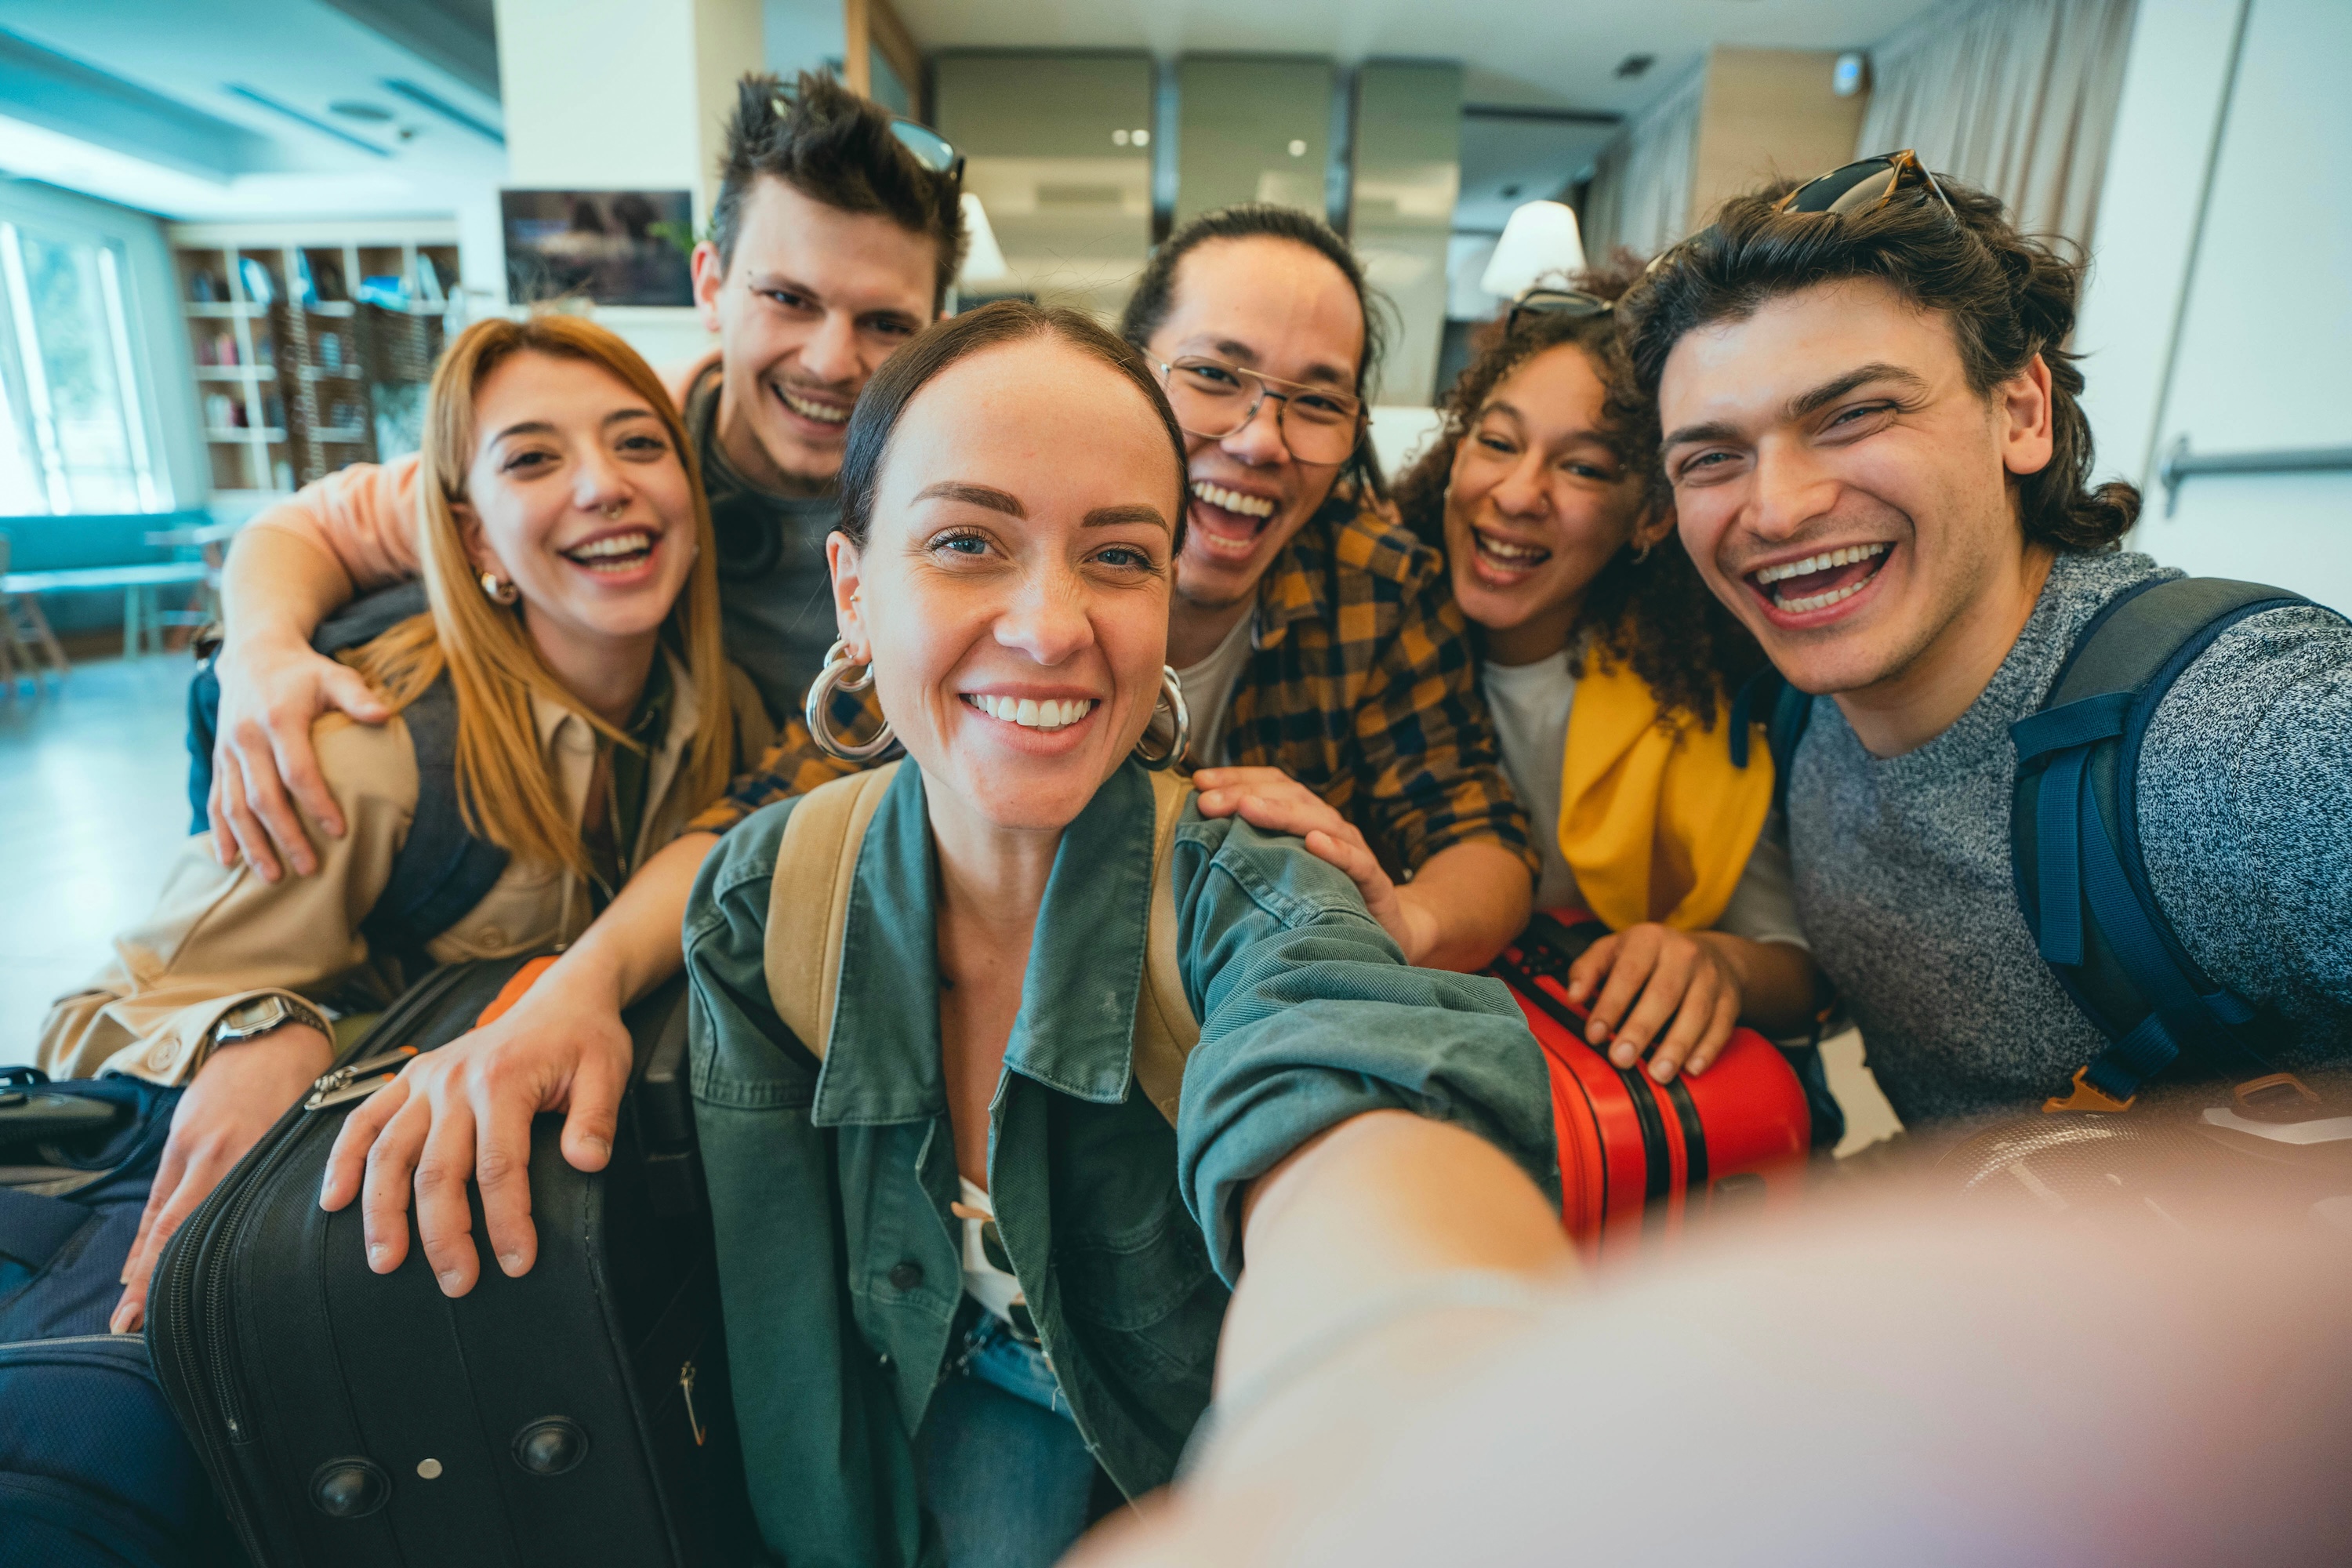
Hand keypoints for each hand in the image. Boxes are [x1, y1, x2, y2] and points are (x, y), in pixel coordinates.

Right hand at [112, 1023, 334, 1332]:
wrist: (267, 1037)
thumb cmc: (300, 1085)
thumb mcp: (303, 1129)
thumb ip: (295, 1177)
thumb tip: (308, 1227)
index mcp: (249, 1153)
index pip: (212, 1221)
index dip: (189, 1266)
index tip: (176, 1307)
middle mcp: (213, 1155)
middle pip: (173, 1228)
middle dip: (150, 1280)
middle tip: (130, 1327)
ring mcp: (189, 1150)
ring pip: (160, 1218)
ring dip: (141, 1266)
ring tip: (127, 1314)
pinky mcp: (178, 1143)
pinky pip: (158, 1198)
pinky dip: (145, 1235)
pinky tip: (135, 1270)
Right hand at [209, 631, 390, 880]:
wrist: (253, 655)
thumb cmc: (304, 672)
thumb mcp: (334, 675)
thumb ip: (357, 696)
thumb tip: (383, 716)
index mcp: (278, 720)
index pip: (297, 771)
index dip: (317, 803)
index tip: (338, 832)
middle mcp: (247, 738)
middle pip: (264, 797)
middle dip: (286, 836)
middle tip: (309, 869)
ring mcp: (228, 751)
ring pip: (234, 806)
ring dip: (252, 844)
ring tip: (272, 877)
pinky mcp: (218, 759)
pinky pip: (215, 800)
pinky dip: (220, 831)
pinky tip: (227, 860)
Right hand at [318, 968, 632, 1296]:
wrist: (561, 998)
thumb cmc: (584, 1040)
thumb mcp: (608, 1072)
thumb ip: (596, 1119)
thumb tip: (588, 1163)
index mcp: (503, 1080)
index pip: (499, 1166)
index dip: (506, 1220)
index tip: (516, 1263)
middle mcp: (454, 1081)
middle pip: (437, 1170)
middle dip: (443, 1234)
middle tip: (456, 1283)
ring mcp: (425, 1080)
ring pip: (389, 1153)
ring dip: (382, 1212)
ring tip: (385, 1262)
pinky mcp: (409, 1080)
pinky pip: (363, 1121)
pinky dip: (343, 1161)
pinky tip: (334, 1202)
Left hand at [1192, 766, 1437, 963]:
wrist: (1386, 932)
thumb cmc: (1322, 899)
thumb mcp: (1282, 871)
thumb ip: (1250, 851)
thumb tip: (1195, 837)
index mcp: (1304, 820)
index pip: (1270, 785)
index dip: (1236, 778)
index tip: (1198, 781)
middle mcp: (1329, 826)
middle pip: (1289, 796)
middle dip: (1246, 793)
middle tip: (1209, 800)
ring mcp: (1353, 850)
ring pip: (1320, 821)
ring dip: (1283, 812)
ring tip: (1248, 809)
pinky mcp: (1374, 881)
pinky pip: (1357, 861)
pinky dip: (1336, 850)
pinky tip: (1314, 843)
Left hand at [1564, 924, 1743, 1082]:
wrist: (1708, 953)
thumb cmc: (1649, 958)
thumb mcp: (1613, 950)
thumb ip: (1588, 970)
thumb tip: (1573, 995)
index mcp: (1649, 939)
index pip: (1628, 973)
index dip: (1610, 1005)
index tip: (1594, 1034)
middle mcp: (1683, 954)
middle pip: (1663, 994)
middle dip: (1640, 1030)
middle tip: (1621, 1059)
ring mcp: (1710, 976)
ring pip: (1695, 1013)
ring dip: (1676, 1046)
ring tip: (1658, 1073)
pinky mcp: (1730, 998)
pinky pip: (1721, 1025)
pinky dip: (1707, 1049)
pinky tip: (1692, 1068)